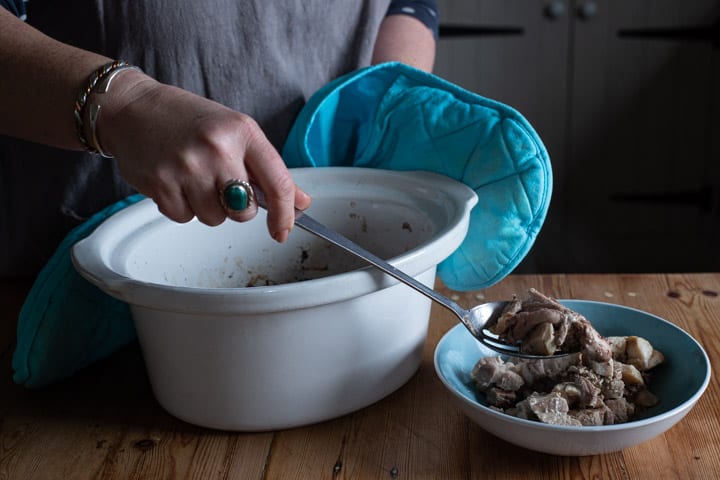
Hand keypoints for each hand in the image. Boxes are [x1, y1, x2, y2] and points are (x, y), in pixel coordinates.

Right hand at [95, 71, 310, 242]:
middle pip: (244, 211)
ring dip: (207, 208)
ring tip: (193, 178)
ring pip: (214, 219)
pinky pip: (184, 218)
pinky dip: (182, 207)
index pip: (278, 183)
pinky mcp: (160, 183)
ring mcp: (186, 167)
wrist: (133, 110)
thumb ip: (268, 170)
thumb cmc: (190, 122)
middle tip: (223, 186)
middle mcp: (216, 148)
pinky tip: (175, 181)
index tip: (283, 230)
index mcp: (242, 132)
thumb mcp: (236, 133)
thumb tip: (302, 203)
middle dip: (238, 209)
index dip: (285, 214)